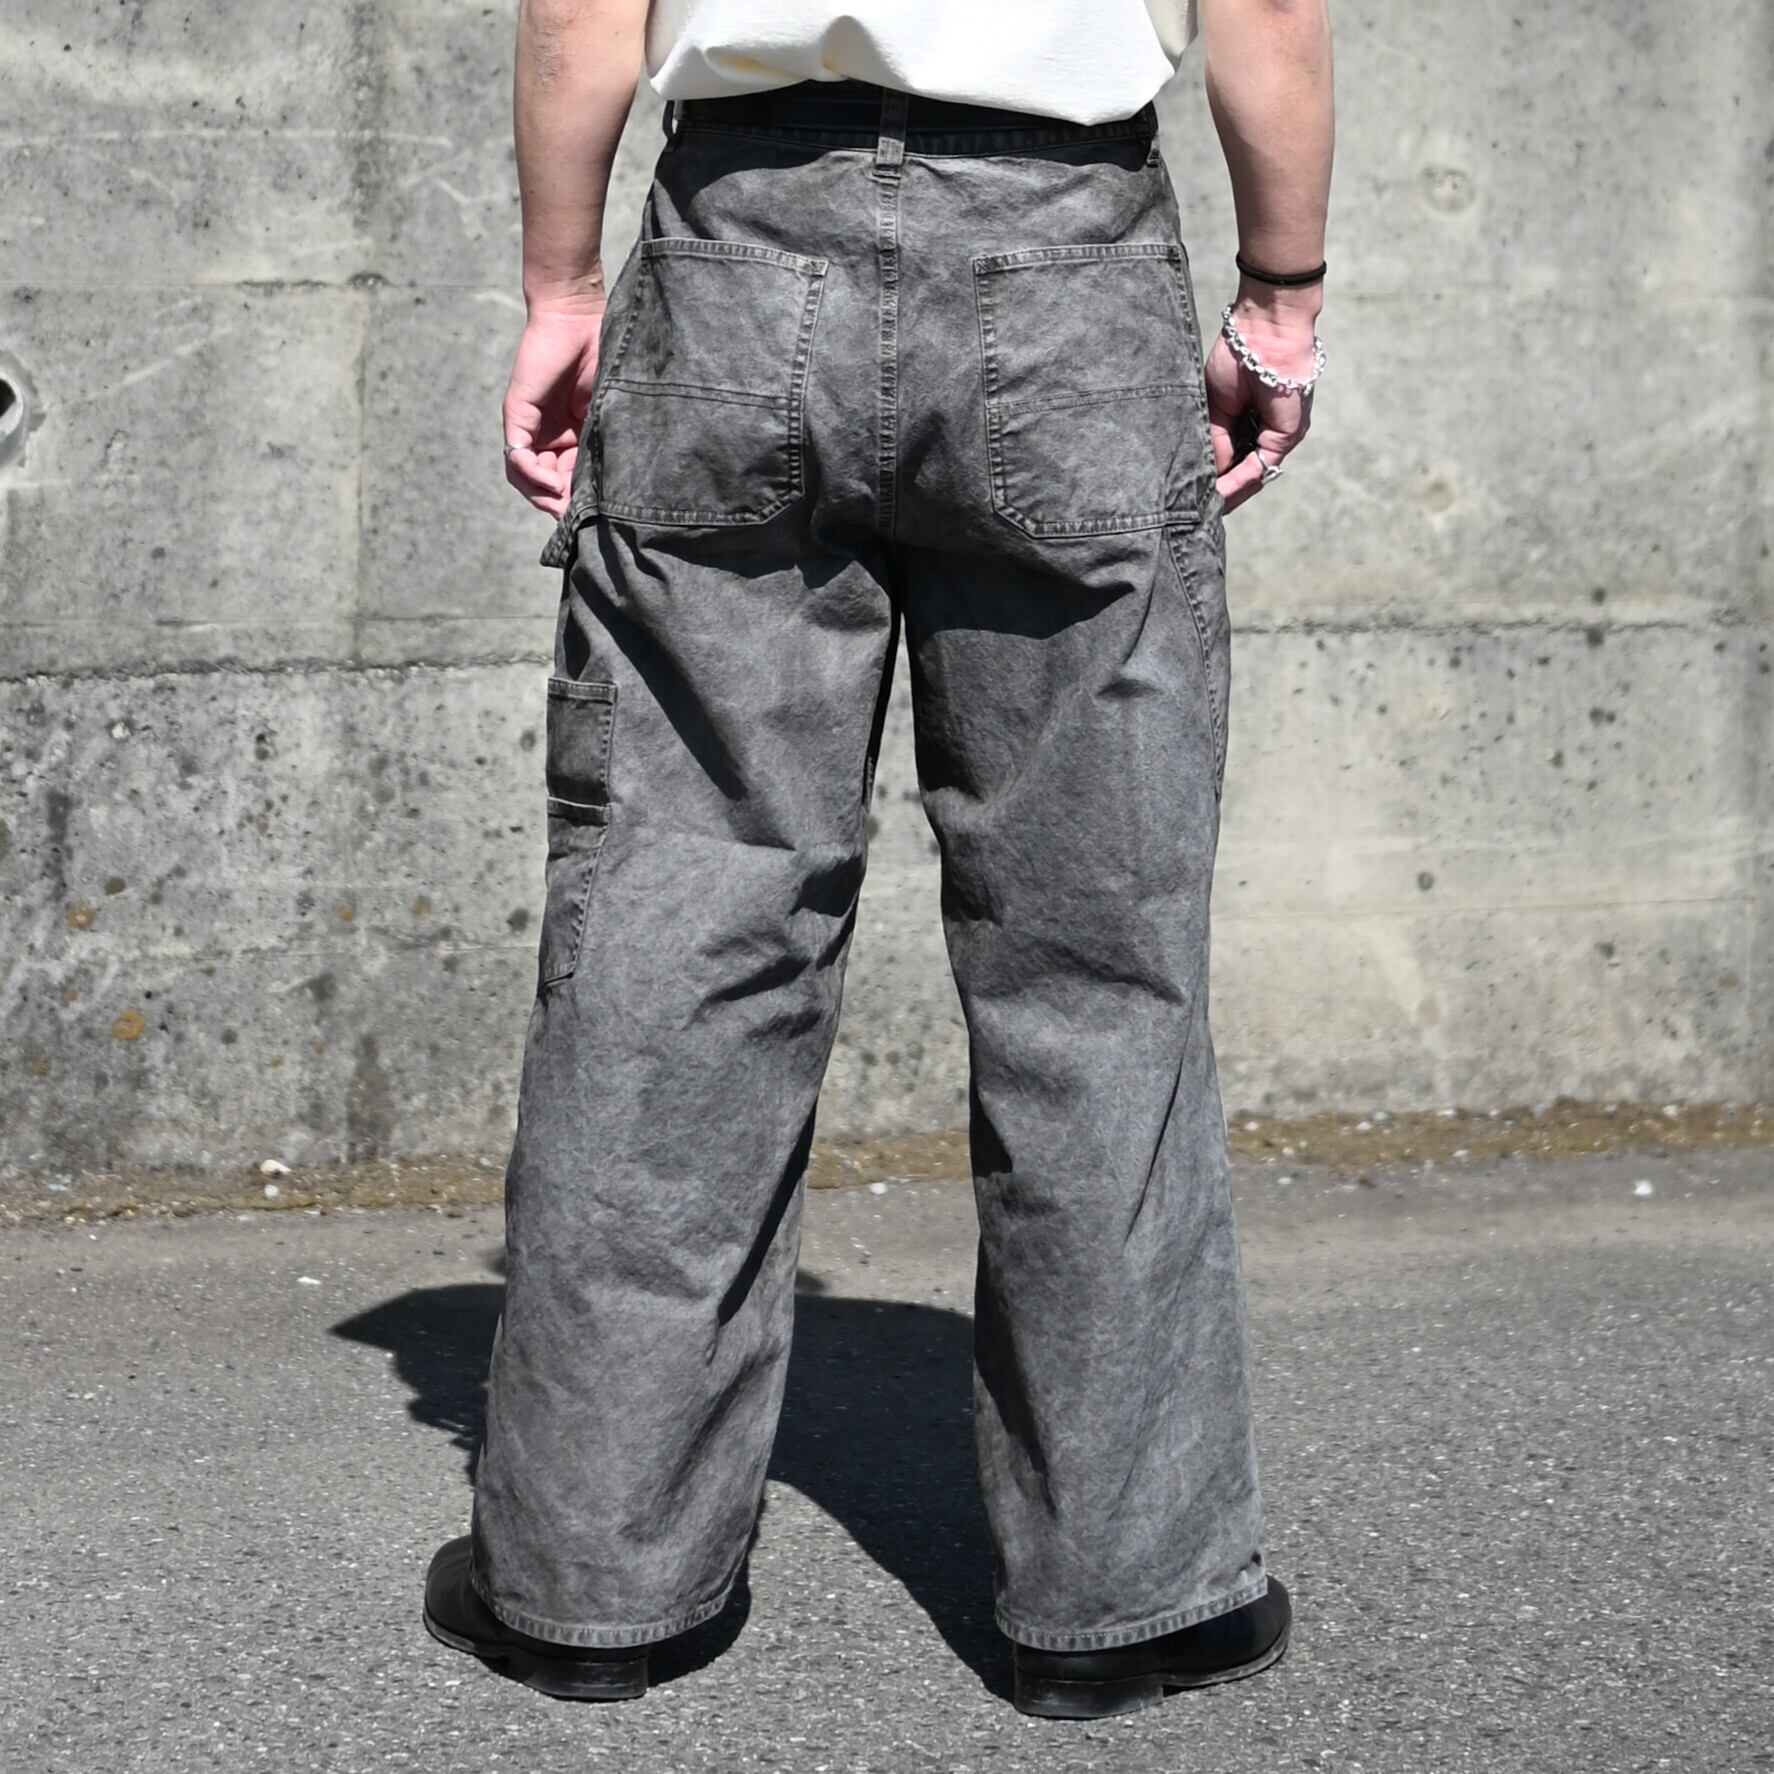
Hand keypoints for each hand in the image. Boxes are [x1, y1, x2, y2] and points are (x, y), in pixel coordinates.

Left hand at [502, 284, 606, 518]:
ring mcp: (532, 427)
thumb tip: (617, 493)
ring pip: (527, 478)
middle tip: (581, 518)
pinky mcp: (517, 414)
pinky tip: (550, 481)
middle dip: (564, 505)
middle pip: (549, 486)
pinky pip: (515, 457)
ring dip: (545, 496)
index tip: (601, 516)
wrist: (581, 316)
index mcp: (577, 438)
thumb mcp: (613, 413)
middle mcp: (551, 437)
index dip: (583, 503)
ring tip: (564, 502)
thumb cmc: (607, 356)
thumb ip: (608, 446)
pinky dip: (530, 474)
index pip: (573, 482)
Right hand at [1206, 281, 1321, 514]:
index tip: (1188, 494)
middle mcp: (1265, 432)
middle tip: (1191, 510)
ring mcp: (1278, 434)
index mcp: (1247, 422)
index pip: (1230, 461)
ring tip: (1203, 507)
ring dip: (1229, 494)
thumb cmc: (1237, 354)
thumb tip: (1209, 473)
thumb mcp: (1214, 404)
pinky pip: (1262, 465)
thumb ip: (1214, 440)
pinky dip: (1240, 481)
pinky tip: (1219, 491)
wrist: (1265, 326)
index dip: (1211, 479)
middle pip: (1242, 475)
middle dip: (1220, 494)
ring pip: (1253, 476)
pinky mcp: (1287, 432)